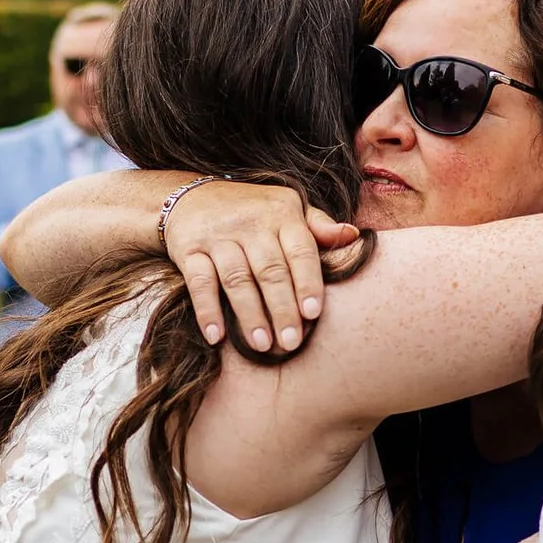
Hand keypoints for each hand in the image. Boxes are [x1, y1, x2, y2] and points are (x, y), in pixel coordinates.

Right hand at [162, 179, 357, 355]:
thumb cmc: (251, 210)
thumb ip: (318, 226)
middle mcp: (251, 222)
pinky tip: (216, 337)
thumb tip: (353, 236)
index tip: (313, 313)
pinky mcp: (189, 249)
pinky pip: (199, 282)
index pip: (300, 250)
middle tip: (291, 342)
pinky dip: (207, 310)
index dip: (307, 282)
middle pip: (270, 270)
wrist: (189, 196)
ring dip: (250, 315)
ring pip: (237, 279)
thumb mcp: (286, 208)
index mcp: (282, 213)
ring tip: (262, 345)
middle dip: (282, 308)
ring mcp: (218, 236)